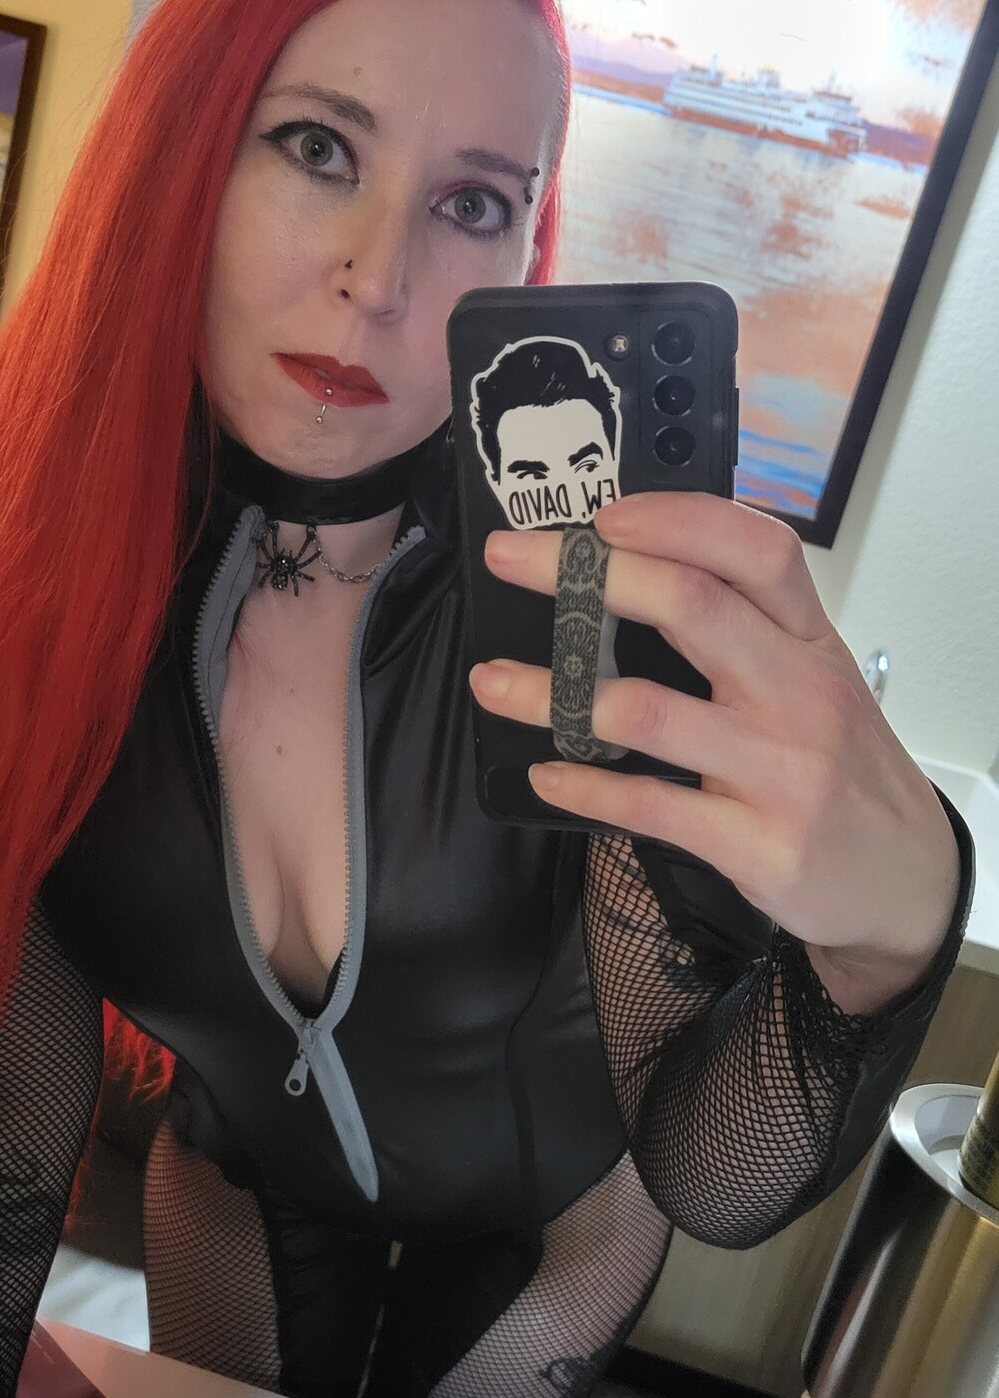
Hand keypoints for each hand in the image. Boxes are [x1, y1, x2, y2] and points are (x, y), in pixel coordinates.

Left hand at [468, 493, 961, 1011]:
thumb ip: (749, 631)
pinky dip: (585, 786)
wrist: (907, 881)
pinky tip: (545, 774)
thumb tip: (636, 575)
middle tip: (513, 559)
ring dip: (551, 692)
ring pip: (646, 710)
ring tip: (491, 681)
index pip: (758, 552)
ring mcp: (781, 772)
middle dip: (587, 576)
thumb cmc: (846, 771)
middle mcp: (800, 695)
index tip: (603, 516)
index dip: (676, 520)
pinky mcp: (757, 846)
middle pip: (692, 606)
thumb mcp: (819, 682)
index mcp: (812, 643)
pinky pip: (650, 806)